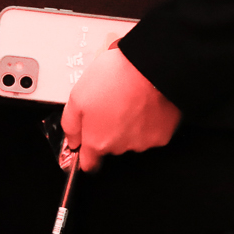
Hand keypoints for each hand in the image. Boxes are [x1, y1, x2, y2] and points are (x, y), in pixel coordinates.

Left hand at [60, 44, 181, 172]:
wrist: (148, 68)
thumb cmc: (113, 79)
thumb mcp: (76, 96)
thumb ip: (71, 124)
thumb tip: (72, 142)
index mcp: (97, 141)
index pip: (89, 164)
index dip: (86, 154)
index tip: (87, 145)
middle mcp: (120, 148)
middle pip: (110, 148)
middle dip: (108, 132)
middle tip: (110, 106)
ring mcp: (142, 143)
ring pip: (131, 141)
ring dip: (128, 127)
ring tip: (128, 101)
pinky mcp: (162, 136)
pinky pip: (151, 134)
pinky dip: (148, 123)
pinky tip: (145, 105)